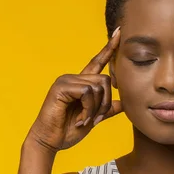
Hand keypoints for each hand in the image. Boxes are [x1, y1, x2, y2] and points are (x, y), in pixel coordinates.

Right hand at [25, 28, 122, 152]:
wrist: (50, 142)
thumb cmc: (68, 130)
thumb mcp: (93, 118)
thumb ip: (107, 109)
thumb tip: (123, 103)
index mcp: (81, 83)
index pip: (98, 62)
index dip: (110, 47)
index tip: (120, 31)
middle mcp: (74, 77)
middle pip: (106, 79)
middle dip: (105, 103)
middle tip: (96, 119)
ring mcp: (66, 80)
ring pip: (98, 86)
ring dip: (96, 108)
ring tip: (85, 120)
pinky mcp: (61, 86)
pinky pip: (87, 92)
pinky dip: (88, 109)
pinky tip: (80, 119)